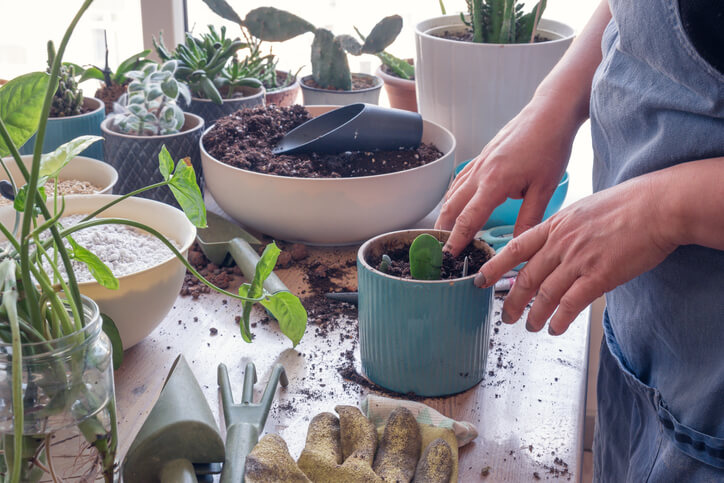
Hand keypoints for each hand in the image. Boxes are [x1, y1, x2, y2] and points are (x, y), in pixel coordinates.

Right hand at [435, 99, 577, 255]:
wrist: (549, 113)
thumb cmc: (550, 146)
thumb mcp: (545, 188)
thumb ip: (529, 219)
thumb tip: (519, 245)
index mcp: (494, 183)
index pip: (468, 218)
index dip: (456, 239)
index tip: (448, 255)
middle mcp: (481, 173)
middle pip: (452, 206)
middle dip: (443, 229)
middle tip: (438, 249)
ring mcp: (479, 163)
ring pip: (453, 192)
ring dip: (445, 213)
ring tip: (442, 231)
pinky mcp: (483, 156)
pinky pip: (460, 179)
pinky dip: (453, 195)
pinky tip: (454, 202)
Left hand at [475, 174, 677, 334]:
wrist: (657, 206)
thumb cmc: (627, 205)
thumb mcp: (582, 210)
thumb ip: (564, 230)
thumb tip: (555, 245)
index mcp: (555, 226)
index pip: (515, 248)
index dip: (495, 267)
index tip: (481, 279)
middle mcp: (560, 243)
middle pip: (525, 277)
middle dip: (512, 301)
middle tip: (505, 316)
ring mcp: (578, 259)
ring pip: (545, 294)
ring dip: (535, 315)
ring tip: (531, 327)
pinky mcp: (599, 275)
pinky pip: (570, 303)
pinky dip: (559, 319)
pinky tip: (555, 328)